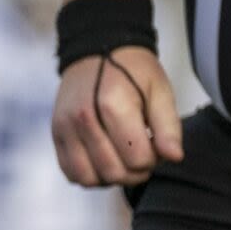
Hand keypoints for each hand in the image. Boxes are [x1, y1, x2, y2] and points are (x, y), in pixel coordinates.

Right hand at [52, 46, 182, 188]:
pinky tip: (104, 162)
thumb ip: (168, 126)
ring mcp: (65, 128)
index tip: (155, 146)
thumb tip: (174, 157)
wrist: (97, 50)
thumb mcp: (160, 90)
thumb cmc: (133, 71)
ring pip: (89, 178)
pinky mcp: (56, 135)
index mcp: (113, 105)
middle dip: (135, 172)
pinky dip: (89, 176)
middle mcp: (83, 119)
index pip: (136, 158)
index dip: (153, 159)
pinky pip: (71, 173)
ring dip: (111, 177)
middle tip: (143, 158)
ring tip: (123, 162)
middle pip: (113, 172)